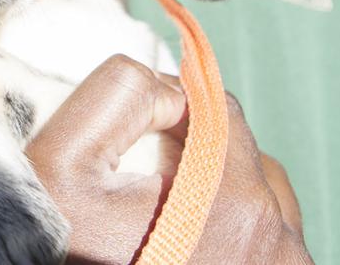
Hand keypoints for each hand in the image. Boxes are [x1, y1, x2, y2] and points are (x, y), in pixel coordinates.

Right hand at [26, 55, 312, 263]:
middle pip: (245, 158)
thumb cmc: (64, 253)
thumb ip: (117, 95)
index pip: (221, 111)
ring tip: (165, 221)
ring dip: (220, 196)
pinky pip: (267, 246)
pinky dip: (231, 236)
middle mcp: (278, 242)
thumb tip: (169, 90)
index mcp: (237, 200)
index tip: (137, 136)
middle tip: (144, 186)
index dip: (173, 109)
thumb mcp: (61, 163)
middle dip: (198, 156)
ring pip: (263, 204)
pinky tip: (185, 247)